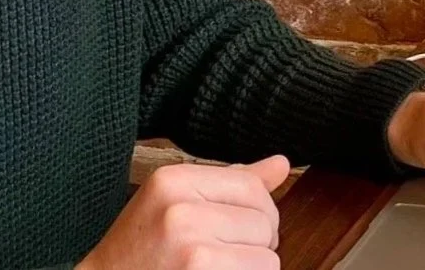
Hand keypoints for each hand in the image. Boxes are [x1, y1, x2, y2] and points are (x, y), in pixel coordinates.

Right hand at [77, 153, 289, 269]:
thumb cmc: (142, 250)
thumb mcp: (175, 203)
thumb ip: (231, 182)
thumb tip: (282, 164)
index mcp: (173, 180)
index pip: (251, 184)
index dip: (258, 211)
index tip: (240, 227)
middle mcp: (181, 209)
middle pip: (264, 220)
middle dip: (257, 243)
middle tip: (225, 254)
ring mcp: (191, 248)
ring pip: (268, 257)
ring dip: (252, 268)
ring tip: (218, 268)